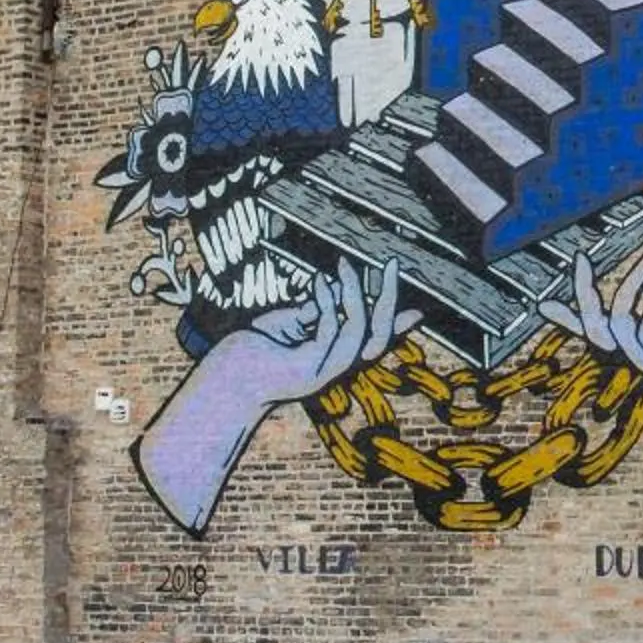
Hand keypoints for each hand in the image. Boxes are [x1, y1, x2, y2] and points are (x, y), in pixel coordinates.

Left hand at [206, 257, 400, 408]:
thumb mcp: (291, 323)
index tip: (418, 310)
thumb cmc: (254, 349)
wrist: (224, 377)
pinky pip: (328, 330)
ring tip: (347, 266)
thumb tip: (336, 288)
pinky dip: (327, 303)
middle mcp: (335, 368)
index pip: (376, 340)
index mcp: (334, 359)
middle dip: (389, 299)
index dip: (399, 325)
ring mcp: (323, 371)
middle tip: (393, 265)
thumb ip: (317, 310)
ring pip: (358, 331)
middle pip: (379, 336)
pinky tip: (318, 282)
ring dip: (355, 295)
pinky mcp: (307, 368)